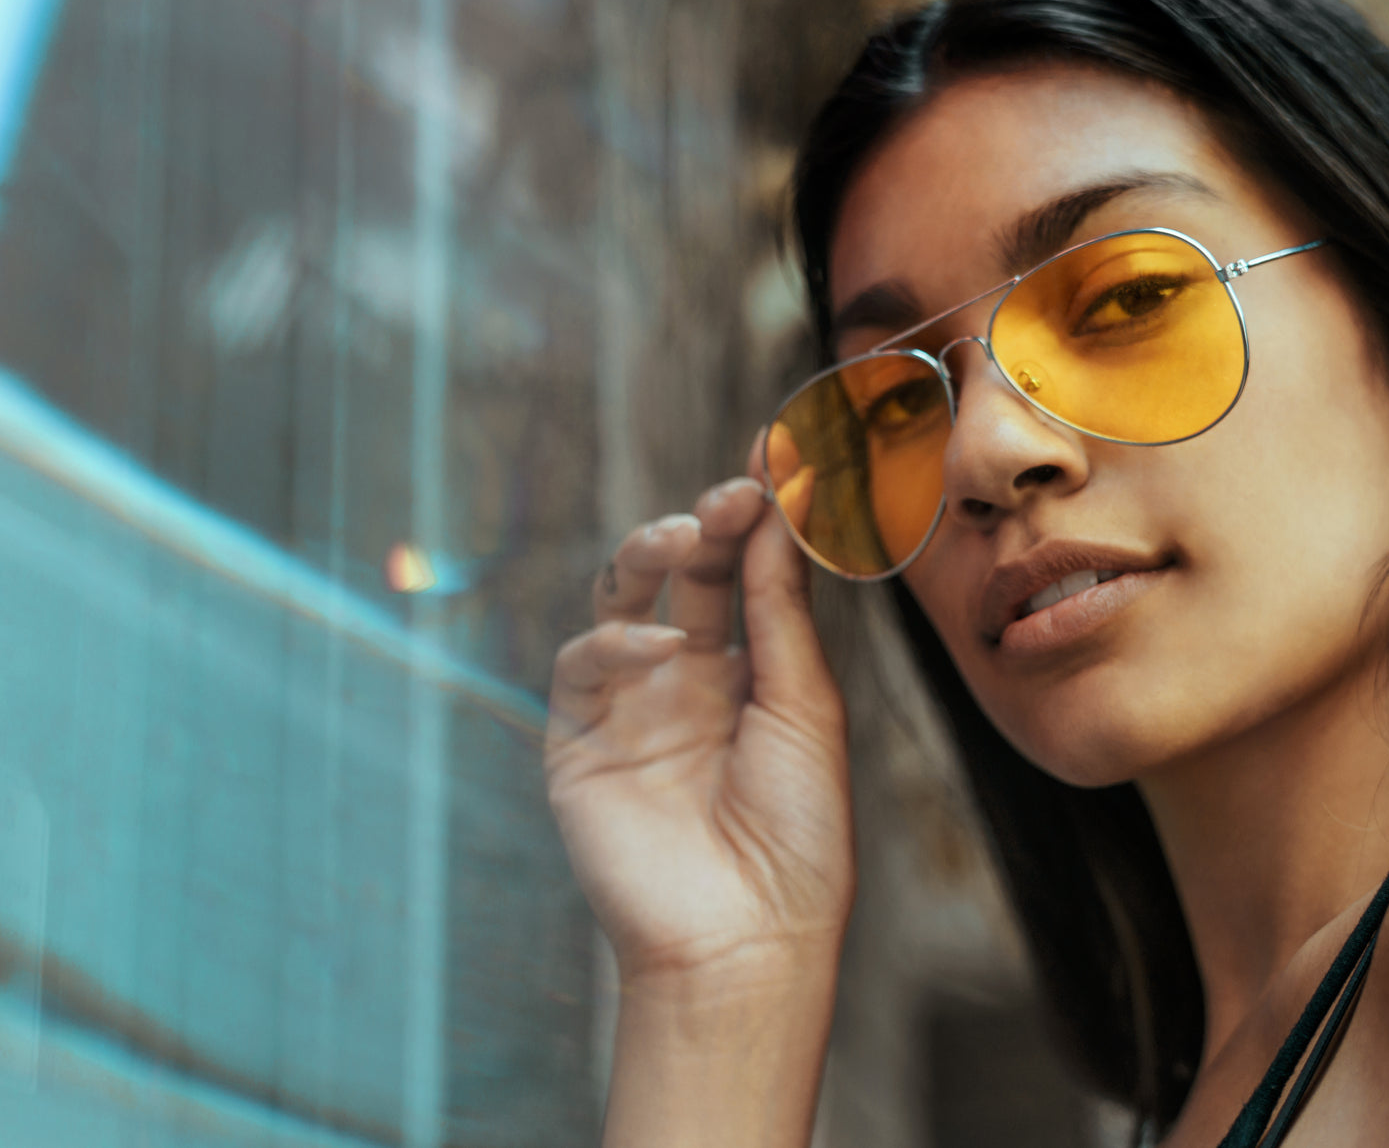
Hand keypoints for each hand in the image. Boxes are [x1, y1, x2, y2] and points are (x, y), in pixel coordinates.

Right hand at [545, 455, 852, 985]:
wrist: (747, 935)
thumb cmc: (797, 832)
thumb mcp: (803, 707)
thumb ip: (779, 612)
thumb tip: (779, 516)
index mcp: (750, 673)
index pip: (746, 574)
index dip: (756, 518)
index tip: (776, 458)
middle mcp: (688, 678)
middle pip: (690, 575)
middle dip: (710, 523)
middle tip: (739, 491)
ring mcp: (631, 705)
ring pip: (622, 599)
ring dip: (650, 554)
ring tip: (691, 535)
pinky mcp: (580, 740)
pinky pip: (582, 664)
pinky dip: (617, 641)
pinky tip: (665, 648)